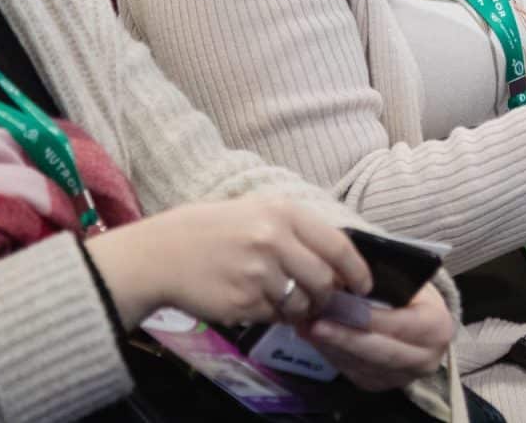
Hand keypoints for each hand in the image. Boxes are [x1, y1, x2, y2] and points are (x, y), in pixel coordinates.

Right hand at [84, 193, 373, 327]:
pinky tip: (253, 300)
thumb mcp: (257, 209)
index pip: (337, 246)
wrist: (161, 254)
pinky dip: (271, 314)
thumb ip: (296, 229)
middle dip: (327, 295)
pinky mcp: (243, 303)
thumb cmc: (212, 229)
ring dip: (301, 309)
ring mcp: (258, 274)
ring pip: (301, 304)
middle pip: (324, 281)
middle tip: (320, 298)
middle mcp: (274, 241)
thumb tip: (336, 258)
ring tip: (284, 299)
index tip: (364, 286)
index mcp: (283, 213)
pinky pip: (273, 316)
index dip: (357, 271)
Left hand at [305, 283, 455, 391]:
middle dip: (344, 338)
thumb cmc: (415, 293)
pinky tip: (318, 340)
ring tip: (307, 327)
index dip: (368, 319)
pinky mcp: (383, 384)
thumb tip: (343, 277)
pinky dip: (334, 356)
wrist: (426, 320)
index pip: (399, 325)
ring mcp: (404, 376)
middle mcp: (425, 358)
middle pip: (380, 352)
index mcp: (437, 327)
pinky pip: (355, 373)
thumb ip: (382, 283)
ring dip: (332, 347)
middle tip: (314, 325)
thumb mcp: (408, 280)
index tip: (338, 308)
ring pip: (363, 366)